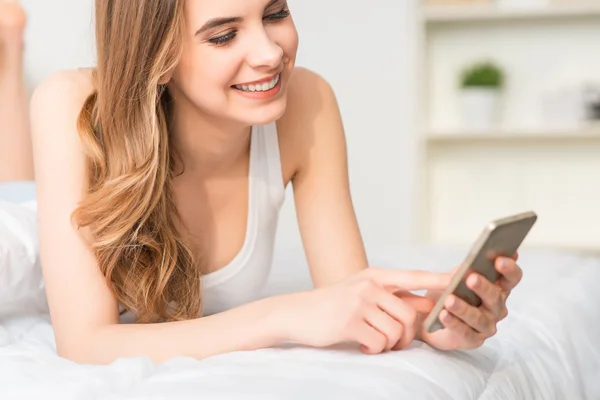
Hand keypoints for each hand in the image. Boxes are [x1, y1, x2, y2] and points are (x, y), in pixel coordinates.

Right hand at [283, 267, 449, 353]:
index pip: (414, 277)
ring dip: (391, 344)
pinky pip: (379, 342)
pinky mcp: (349, 322)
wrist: (296, 313)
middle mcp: (369, 286)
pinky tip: (363, 345)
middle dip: (409, 335)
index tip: (462, 277)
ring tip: (376, 343)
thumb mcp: (361, 292)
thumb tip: (427, 305)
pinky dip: (375, 349)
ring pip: (397, 330)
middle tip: (395, 342)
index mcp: (375, 276)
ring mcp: (359, 302)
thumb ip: (391, 296)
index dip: (439, 280)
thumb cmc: (333, 304)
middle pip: (410, 314)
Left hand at [418, 253, 521, 350]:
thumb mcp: (456, 275)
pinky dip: (453, 323)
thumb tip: (483, 251)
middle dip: (483, 287)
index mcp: (498, 288)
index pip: (511, 278)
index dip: (509, 269)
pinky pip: (464, 332)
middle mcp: (496, 307)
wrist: (429, 316)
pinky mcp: (473, 340)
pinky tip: (443, 314)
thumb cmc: (449, 291)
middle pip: (495, 298)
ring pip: (478, 317)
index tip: (499, 260)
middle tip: (471, 278)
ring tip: (449, 300)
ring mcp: (486, 325)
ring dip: (464, 308)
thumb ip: (469, 265)